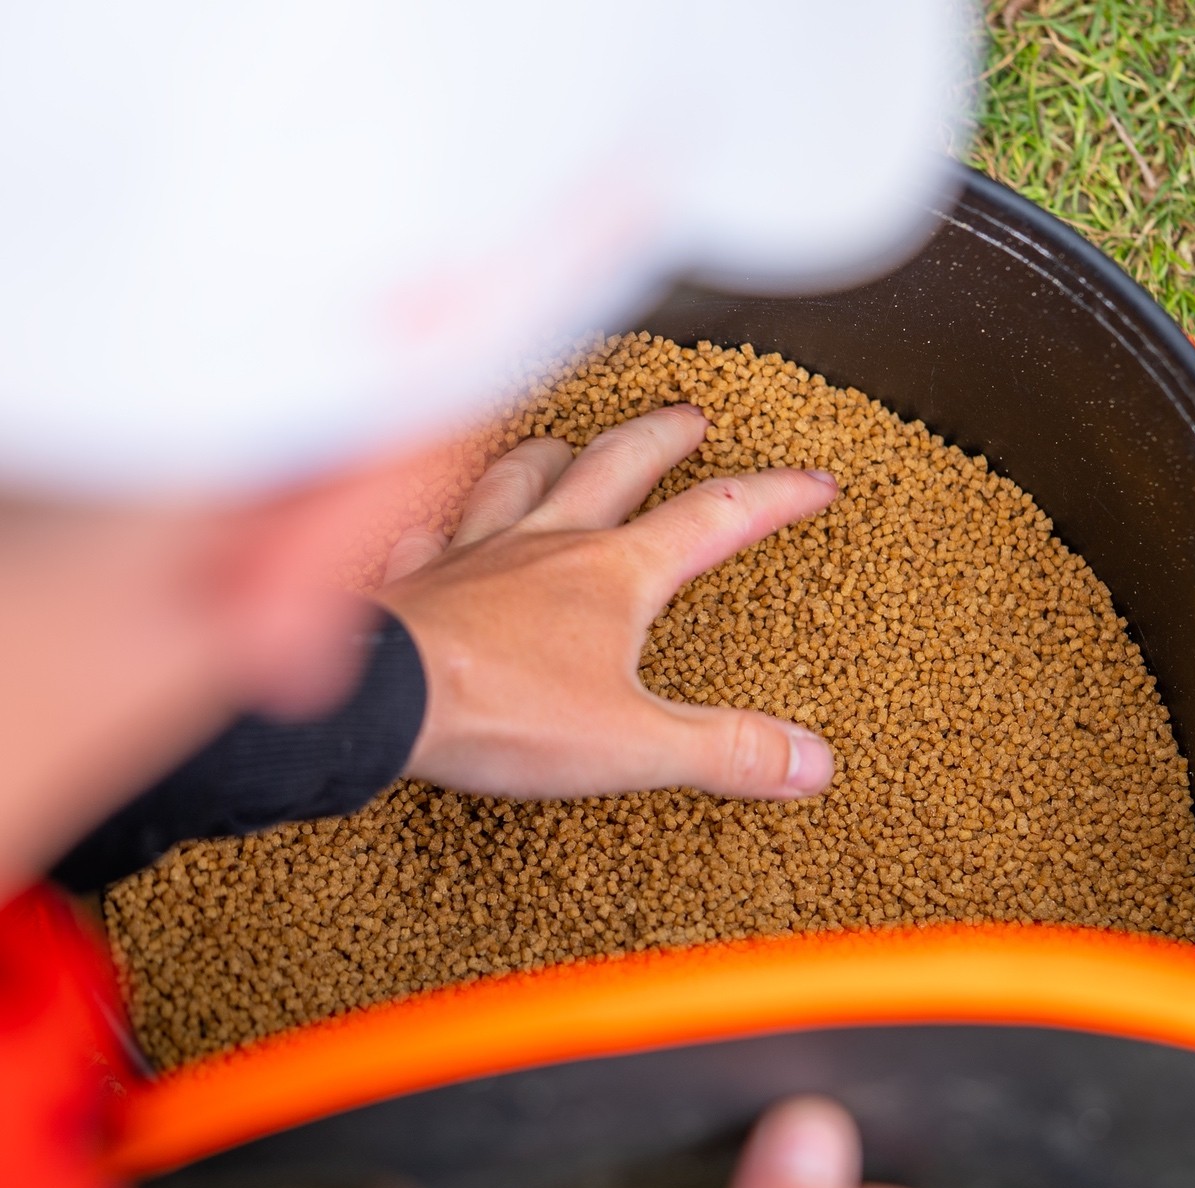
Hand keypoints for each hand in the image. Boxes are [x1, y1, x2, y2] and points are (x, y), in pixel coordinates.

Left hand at [377, 406, 837, 800]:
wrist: (380, 700)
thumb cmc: (499, 710)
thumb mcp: (636, 743)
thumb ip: (726, 749)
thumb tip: (810, 761)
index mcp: (615, 574)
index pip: (714, 518)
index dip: (773, 497)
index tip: (814, 482)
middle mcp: (548, 544)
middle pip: (618, 467)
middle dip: (663, 439)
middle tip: (691, 419)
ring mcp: (478, 553)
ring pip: (522, 478)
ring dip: (554, 454)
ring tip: (569, 444)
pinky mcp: (419, 581)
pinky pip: (432, 534)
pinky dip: (443, 522)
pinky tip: (439, 524)